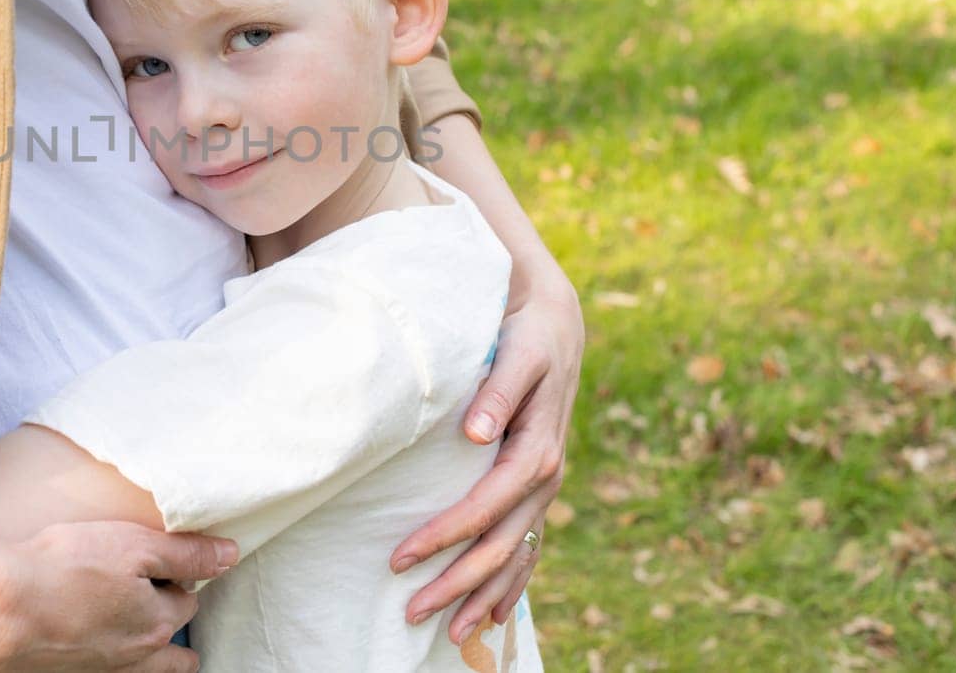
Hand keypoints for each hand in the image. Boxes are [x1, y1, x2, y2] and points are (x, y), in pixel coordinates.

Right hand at [0, 518, 237, 670]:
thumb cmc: (65, 569)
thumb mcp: (133, 545)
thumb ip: (186, 551)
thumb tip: (232, 554)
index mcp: (157, 622)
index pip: (187, 598)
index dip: (180, 576)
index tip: (171, 564)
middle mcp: (135, 657)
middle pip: (172, 651)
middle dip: (176, 628)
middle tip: (174, 612)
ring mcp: (100, 672)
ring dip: (153, 659)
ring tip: (159, 653)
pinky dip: (112, 665)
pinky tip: (99, 652)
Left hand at [389, 285, 582, 645]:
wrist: (554, 324)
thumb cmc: (525, 335)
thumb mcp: (516, 354)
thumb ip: (497, 392)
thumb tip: (476, 432)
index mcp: (537, 450)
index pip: (484, 506)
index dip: (444, 535)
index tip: (401, 557)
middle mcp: (545, 477)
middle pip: (500, 545)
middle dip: (456, 583)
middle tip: (411, 612)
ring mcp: (544, 488)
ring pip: (515, 555)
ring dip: (481, 594)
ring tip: (448, 633)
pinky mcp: (537, 487)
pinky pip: (527, 546)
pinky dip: (511, 583)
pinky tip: (492, 613)